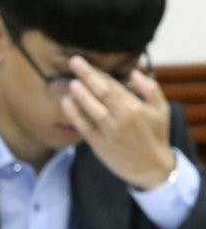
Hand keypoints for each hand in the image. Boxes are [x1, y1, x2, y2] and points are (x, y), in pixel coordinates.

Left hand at [61, 56, 174, 189]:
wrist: (150, 167)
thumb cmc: (156, 135)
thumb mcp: (161, 110)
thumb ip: (150, 89)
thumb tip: (134, 72)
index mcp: (135, 108)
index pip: (114, 86)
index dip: (98, 73)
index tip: (85, 62)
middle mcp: (121, 118)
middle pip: (101, 93)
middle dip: (87, 75)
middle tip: (74, 61)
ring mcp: (108, 132)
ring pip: (91, 109)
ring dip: (79, 94)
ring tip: (70, 82)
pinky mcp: (98, 144)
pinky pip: (84, 126)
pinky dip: (74, 114)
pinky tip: (66, 102)